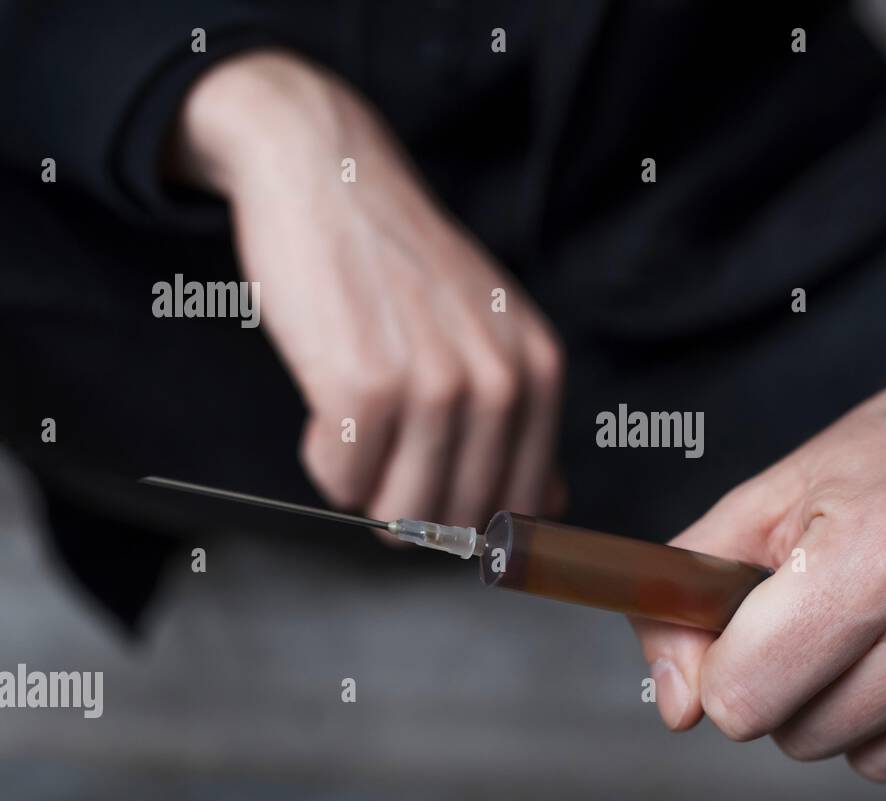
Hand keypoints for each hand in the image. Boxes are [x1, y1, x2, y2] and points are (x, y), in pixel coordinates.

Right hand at [172, 50, 563, 526]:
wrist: (332, 180)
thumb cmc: (403, 266)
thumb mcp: (491, 332)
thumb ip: (524, 420)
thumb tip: (546, 508)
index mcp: (540, 373)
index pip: (521, 505)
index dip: (469, 519)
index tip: (433, 493)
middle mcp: (501, 383)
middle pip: (458, 520)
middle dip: (411, 510)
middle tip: (381, 456)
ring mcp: (436, 384)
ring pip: (402, 514)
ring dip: (365, 489)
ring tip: (356, 430)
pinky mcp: (366, 385)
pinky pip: (342, 480)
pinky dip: (324, 460)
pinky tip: (325, 406)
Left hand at [633, 241, 885, 779]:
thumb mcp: (773, 494)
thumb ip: (690, 593)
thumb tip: (677, 706)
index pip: (748, 698)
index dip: (734, 665)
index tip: (756, 627)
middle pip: (809, 737)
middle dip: (799, 685)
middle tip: (835, 610)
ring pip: (882, 761)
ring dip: (866, 707)